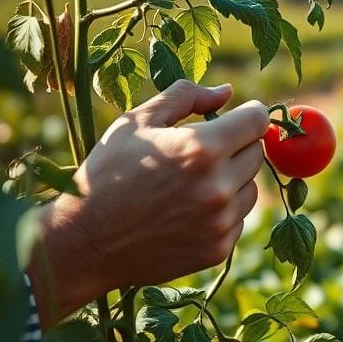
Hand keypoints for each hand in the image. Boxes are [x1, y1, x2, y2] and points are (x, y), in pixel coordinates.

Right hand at [27, 80, 268, 327]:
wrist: (84, 241)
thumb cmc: (107, 172)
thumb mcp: (137, 122)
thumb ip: (186, 97)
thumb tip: (227, 92)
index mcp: (202, 148)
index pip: (258, 121)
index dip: (248, 115)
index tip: (236, 118)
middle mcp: (219, 187)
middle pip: (257, 153)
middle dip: (236, 146)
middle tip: (200, 153)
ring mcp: (221, 221)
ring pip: (251, 188)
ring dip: (233, 180)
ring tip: (190, 184)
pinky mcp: (218, 249)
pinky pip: (238, 219)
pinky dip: (222, 212)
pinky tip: (186, 211)